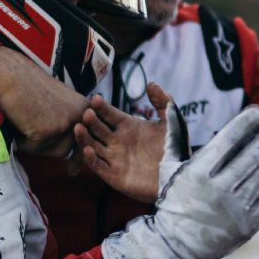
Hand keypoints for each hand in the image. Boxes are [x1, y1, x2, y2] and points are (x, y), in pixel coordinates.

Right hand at [0, 46, 88, 156]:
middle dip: (48, 146)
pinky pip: (34, 148)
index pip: (85, 140)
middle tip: (31, 131)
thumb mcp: (60, 103)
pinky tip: (18, 120)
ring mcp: (64, 124)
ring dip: (36, 144)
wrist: (10, 72)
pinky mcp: (46, 132)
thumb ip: (69, 122)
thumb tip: (68, 153)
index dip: (74, 153)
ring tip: (25, 121)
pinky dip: (22, 140)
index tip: (70, 166)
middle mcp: (80, 116)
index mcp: (85, 107)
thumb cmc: (29, 86)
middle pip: (67, 148)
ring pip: (52, 151)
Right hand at [74, 83, 172, 202]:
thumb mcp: (171, 121)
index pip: (109, 114)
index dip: (102, 107)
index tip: (95, 99)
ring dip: (84, 137)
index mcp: (128, 126)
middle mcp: (117, 141)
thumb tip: (151, 83)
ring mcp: (114, 158)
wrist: (180, 174)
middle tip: (86, 113)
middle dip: (91, 121)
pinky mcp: (114, 175)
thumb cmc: (175, 147)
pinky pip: (98, 166)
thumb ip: (163, 101)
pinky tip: (87, 149)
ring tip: (78, 127)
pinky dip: (91, 159)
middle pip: (97, 129)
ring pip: (93, 146)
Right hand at [101, 105, 258, 258]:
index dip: (247, 121)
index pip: (229, 138)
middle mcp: (217, 189)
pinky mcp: (247, 226)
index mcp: (197, 172)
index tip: (258, 112)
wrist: (175, 246)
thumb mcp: (169, 168)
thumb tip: (170, 106)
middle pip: (252, 155)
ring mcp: (234, 209)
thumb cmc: (174, 202)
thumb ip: (174, 137)